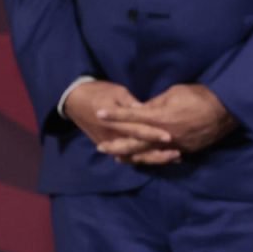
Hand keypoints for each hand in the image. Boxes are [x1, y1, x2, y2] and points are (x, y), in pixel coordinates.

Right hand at [63, 81, 179, 165]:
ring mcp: (108, 143)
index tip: (169, 137)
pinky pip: (126, 156)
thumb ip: (131, 104)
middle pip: (137, 149)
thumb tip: (146, 110)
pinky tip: (157, 159)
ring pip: (133, 157)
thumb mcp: (117, 92)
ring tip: (173, 158)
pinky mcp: (107, 146)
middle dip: (157, 153)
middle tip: (177, 154)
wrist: (75, 100)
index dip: (153, 134)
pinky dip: (141, 159)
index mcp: (114, 121)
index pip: (137, 130)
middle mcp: (111, 136)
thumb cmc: (99, 92)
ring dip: (152, 159)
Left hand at [97, 84, 236, 158]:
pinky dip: (151, 158)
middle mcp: (163, 135)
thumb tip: (142, 109)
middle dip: (116, 145)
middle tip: (100, 147)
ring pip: (147, 155)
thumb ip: (155, 104)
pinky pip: (163, 157)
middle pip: (133, 144)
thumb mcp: (174, 92)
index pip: (131, 117)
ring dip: (131, 156)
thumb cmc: (200, 96)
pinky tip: (143, 159)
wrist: (226, 110)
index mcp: (159, 118)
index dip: (114, 115)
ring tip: (118, 158)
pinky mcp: (184, 151)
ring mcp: (173, 146)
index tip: (99, 114)